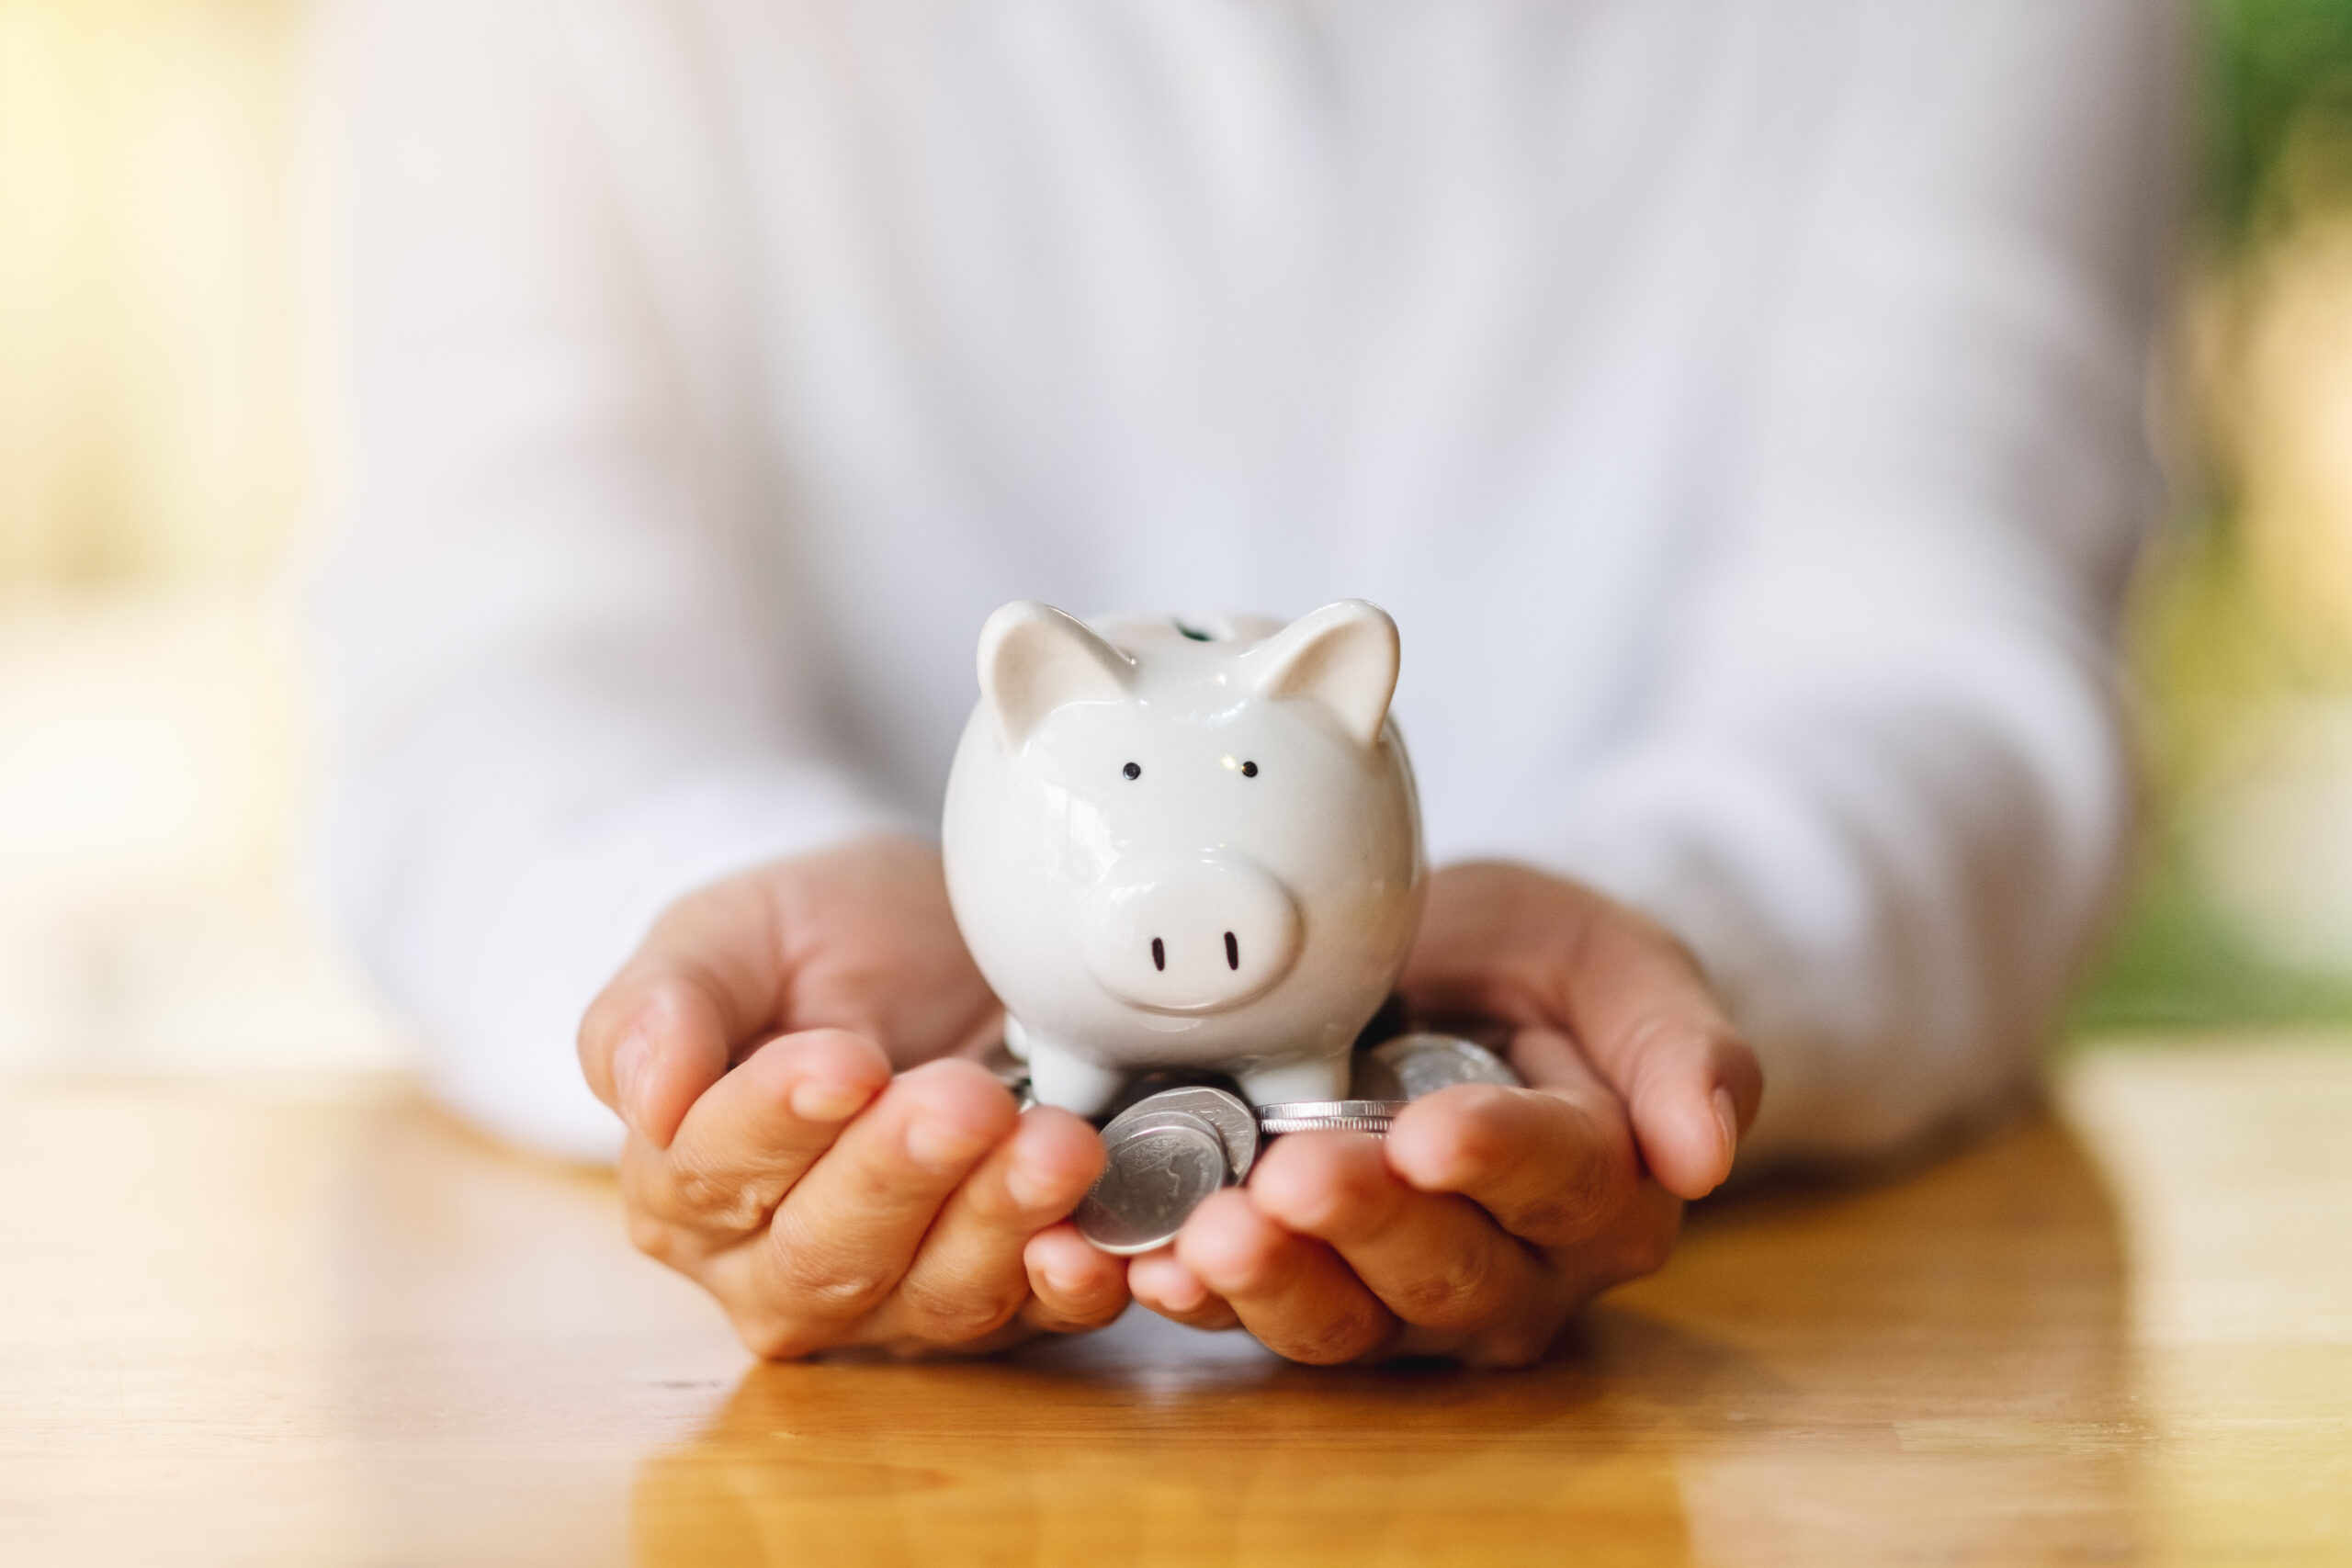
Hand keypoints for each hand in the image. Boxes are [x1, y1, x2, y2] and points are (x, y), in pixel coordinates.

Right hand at [578, 835, 1129, 1357]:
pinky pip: (1039, 1321)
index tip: (844, 1063)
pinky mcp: (1001, 1301)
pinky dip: (1072, 1288)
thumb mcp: (722, 935)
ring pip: (936, 1294)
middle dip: (902, 1175)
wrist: (927, 941)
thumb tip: (646, 1091)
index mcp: (683, 1189)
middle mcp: (776, 1269)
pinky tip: (1096, 1244)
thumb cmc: (812, 943)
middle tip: (965, 1099)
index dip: (778, 1122)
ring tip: (1055, 1144)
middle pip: (827, 1252)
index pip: (714, 1174)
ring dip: (1000, 1223)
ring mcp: (894, 1298)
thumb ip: (660, 1006)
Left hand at [1127, 861, 1761, 1365]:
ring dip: (1276, 1282)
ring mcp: (1410, 1300)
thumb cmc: (1538, 968)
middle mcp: (1517, 1270)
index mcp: (1607, 1187)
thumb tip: (1708, 1152)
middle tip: (1293, 1177)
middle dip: (1364, 1225)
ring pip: (1351, 1318)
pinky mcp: (1314, 1295)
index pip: (1562, 1182)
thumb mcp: (1610, 959)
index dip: (1497, 1161)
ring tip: (1210, 1234)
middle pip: (1447, 1268)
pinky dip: (1200, 1297)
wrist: (1445, 978)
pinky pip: (1258, 1317)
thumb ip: (1676, 1043)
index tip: (1432, 1132)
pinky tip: (1149, 1265)